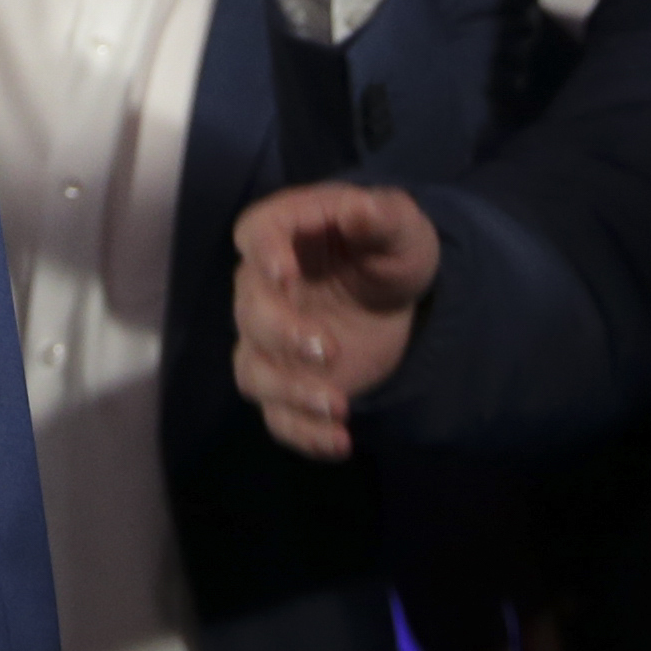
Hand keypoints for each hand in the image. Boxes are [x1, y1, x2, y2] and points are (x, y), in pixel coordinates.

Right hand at [228, 181, 440, 459]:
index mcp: (285, 233)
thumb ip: (382, 215)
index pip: (254, 234)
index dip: (263, 254)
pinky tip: (341, 441)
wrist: (399, 297)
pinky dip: (303, 433)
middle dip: (282, 334)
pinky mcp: (288, 383)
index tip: (283, 275)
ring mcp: (271, 341)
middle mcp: (264, 287)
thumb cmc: (388, 247)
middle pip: (249, 311)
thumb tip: (360, 208)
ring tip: (339, 405)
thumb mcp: (401, 226)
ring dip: (288, 391)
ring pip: (253, 370)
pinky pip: (277, 416)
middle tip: (330, 350)